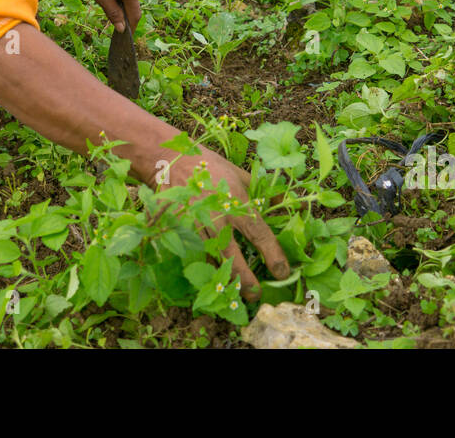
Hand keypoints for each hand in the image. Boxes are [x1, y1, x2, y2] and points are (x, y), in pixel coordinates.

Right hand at [156, 146, 290, 300]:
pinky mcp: (179, 231)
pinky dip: (203, 268)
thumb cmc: (208, 166)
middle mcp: (218, 219)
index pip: (260, 236)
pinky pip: (193, 256)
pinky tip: (210, 276)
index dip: (274, 257)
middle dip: (245, 281)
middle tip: (255, 294)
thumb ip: (262, 191)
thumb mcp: (240, 174)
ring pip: (211, 262)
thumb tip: (285, 202)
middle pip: (233, 259)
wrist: (169, 160)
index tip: (282, 272)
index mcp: (237, 204)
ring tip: (234, 291)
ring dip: (223, 279)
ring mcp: (196, 227)